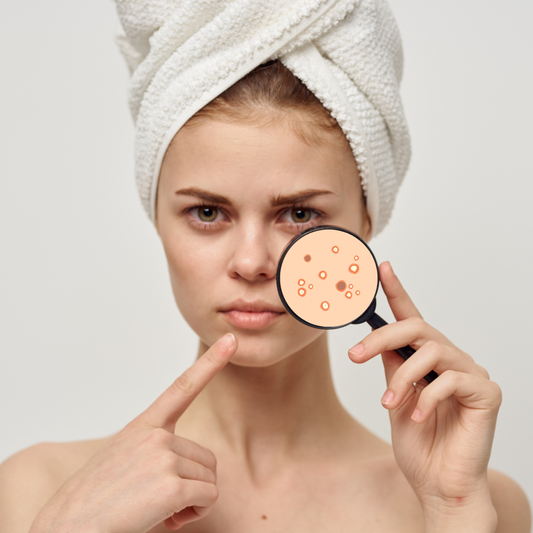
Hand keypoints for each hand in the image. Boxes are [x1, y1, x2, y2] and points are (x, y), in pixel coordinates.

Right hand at [30, 333, 237, 532]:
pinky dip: (193, 514)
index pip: (183, 387)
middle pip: (206, 458)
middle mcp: (155, 435)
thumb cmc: (96, 503)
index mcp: (143, 426)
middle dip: (192, 484)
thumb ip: (158, 454)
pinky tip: (164, 518)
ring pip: (209, 480)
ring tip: (155, 509)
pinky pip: (207, 498)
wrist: (64, 529)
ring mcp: (162, 456)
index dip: (211, 362)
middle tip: (158, 500)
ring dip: (191, 502)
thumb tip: (196, 473)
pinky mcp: (170, 484)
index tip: (230, 340)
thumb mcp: (124, 463)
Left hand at [348, 262, 501, 522]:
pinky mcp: (486, 392)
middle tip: (355, 354)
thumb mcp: (395, 395)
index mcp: (428, 358)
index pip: (412, 317)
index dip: (397, 291)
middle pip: (417, 328)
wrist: (439, 485)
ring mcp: (471, 373)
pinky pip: (450, 380)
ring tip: (389, 403)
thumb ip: (393, 365)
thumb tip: (378, 337)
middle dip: (382, 337)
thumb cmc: (418, 443)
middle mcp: (451, 359)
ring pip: (431, 350)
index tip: (382, 268)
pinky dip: (426, 398)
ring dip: (403, 377)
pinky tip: (416, 417)